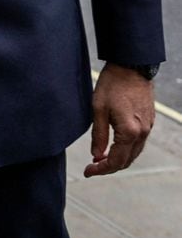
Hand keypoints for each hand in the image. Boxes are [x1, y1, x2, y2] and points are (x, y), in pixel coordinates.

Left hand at [84, 63, 154, 177]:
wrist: (131, 66)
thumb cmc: (112, 84)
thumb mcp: (98, 109)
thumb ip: (98, 135)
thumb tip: (96, 156)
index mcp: (129, 132)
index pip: (115, 161)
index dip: (100, 170)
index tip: (87, 171)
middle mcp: (142, 133)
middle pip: (127, 161)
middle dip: (109, 167)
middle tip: (92, 167)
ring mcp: (147, 127)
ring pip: (134, 153)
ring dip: (118, 159)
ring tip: (101, 158)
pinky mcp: (149, 121)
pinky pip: (138, 143)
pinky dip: (126, 150)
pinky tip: (114, 146)